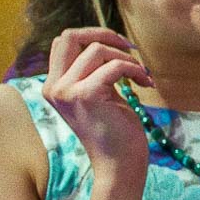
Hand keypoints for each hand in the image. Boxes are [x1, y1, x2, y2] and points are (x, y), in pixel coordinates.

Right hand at [41, 28, 151, 174]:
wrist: (119, 164)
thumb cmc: (115, 131)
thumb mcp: (98, 94)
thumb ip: (92, 71)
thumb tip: (105, 42)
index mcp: (53, 86)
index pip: (62, 42)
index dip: (92, 36)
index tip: (120, 48)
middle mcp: (53, 87)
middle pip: (69, 36)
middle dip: (104, 34)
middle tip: (130, 49)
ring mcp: (66, 91)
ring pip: (97, 50)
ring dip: (127, 59)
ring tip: (141, 77)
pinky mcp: (86, 95)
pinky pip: (115, 66)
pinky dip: (135, 70)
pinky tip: (146, 84)